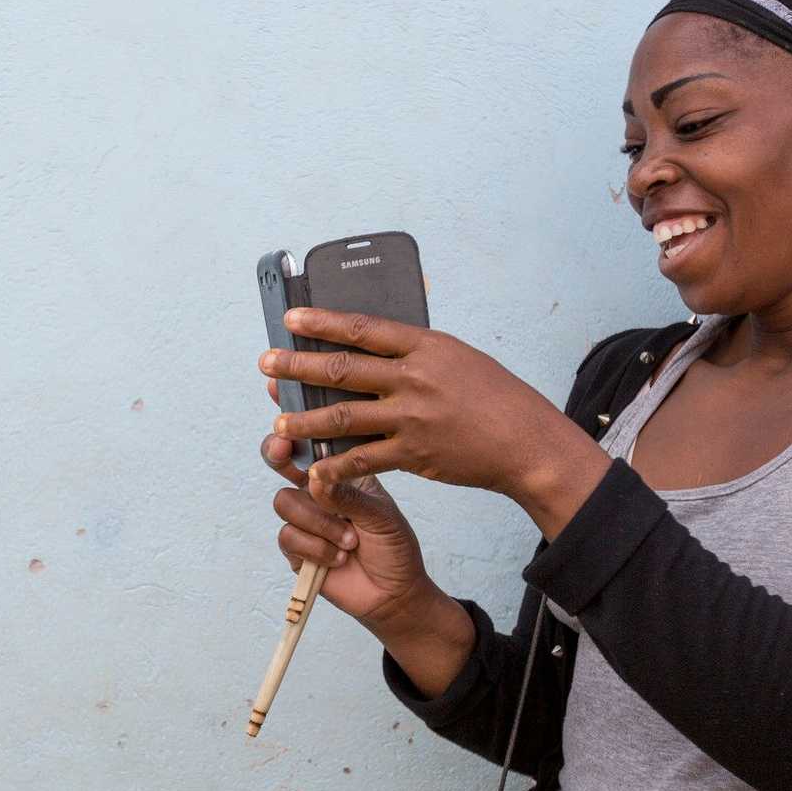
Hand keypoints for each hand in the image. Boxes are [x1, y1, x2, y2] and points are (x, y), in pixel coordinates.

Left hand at [259, 307, 587, 494]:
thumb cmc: (494, 397)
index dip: (322, 322)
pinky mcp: (414, 454)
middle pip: (343, 369)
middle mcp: (414, 378)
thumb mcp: (458, 358)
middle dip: (298, 366)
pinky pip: (363, 460)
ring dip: (305, 421)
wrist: (525, 441)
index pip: (363, 327)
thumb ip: (416, 352)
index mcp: (425, 346)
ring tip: (278, 423)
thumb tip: (373, 344)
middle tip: (266, 364)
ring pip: (343, 416)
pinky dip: (335, 467)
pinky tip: (314, 471)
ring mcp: (412, 417)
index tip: (290, 318)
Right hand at [260, 379, 436, 625]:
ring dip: (320, 522)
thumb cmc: (395, 545)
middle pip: (280, 459)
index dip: (292, 411)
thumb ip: (348, 492)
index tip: (277, 386)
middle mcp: (317, 488)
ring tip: (350, 538)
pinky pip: (288, 536)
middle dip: (279, 452)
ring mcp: (304, 517)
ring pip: (285, 501)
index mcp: (340, 469)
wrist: (397, 593)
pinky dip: (317, 547)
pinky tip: (341, 556)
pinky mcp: (296, 549)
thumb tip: (314, 477)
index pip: (313, 434)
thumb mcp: (380, 511)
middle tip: (284, 450)